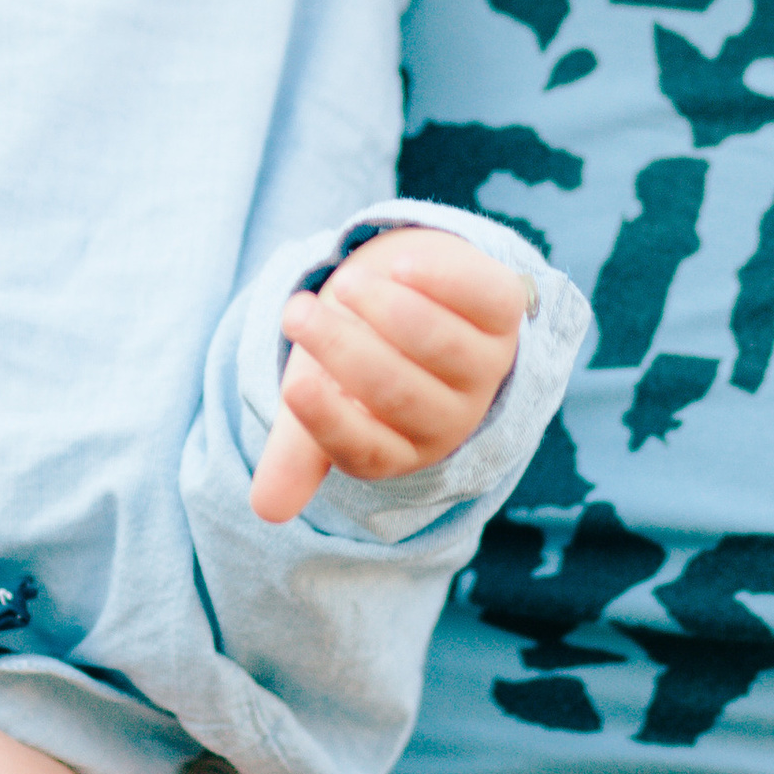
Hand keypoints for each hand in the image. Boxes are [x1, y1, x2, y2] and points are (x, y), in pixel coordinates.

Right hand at [251, 229, 534, 524]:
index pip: (368, 451)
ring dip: (386, 310)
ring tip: (343, 284)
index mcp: (402, 448)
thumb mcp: (322, 398)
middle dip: (341, 350)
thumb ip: (297, 448)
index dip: (331, 422)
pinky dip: (441, 279)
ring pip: (440, 345)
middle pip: (399, 393)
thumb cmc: (359, 352)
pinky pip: (485, 299)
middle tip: (295, 312)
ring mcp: (485, 363)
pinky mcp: (506, 310)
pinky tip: (400, 263)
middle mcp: (452, 416)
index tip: (294, 387)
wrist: (414, 291)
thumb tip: (266, 510)